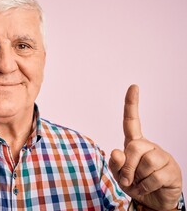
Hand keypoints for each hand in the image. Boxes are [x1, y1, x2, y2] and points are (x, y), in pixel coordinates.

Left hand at [109, 84, 181, 209]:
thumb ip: (115, 164)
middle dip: (127, 166)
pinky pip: (154, 176)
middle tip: (127, 179)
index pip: (132, 121)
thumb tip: (117, 151)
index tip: (133, 87)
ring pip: (145, 161)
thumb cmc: (134, 183)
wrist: (152, 201)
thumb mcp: (118, 175)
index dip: (131, 104)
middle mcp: (149, 146)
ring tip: (140, 182)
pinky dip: (146, 186)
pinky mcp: (171, 169)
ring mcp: (162, 156)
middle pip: (134, 146)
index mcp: (134, 143)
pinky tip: (149, 187)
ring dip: (137, 178)